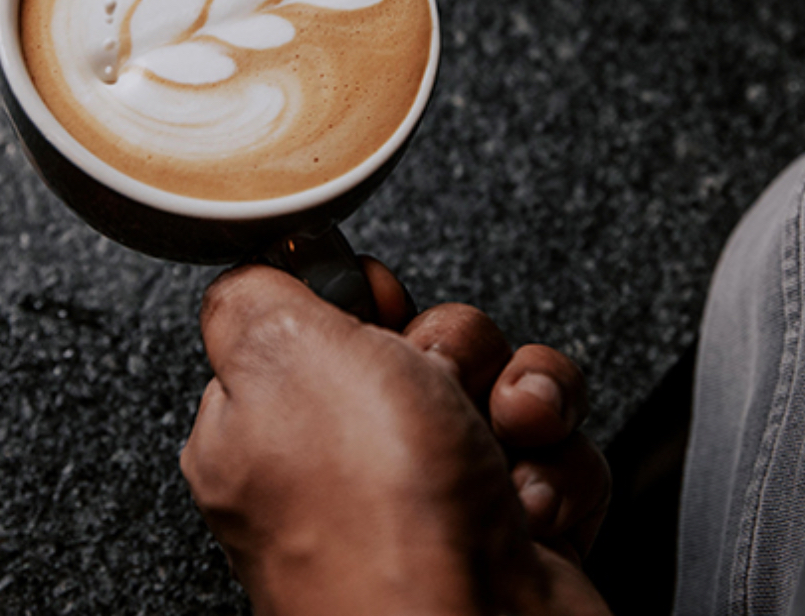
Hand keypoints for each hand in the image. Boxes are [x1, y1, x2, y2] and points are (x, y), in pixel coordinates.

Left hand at [180, 260, 611, 615]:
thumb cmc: (373, 512)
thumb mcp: (278, 351)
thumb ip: (249, 295)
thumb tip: (256, 271)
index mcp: (267, 424)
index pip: (315, 321)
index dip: (360, 299)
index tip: (381, 304)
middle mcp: (345, 466)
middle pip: (419, 343)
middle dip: (453, 349)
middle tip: (438, 386)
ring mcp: (432, 503)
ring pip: (496, 388)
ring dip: (519, 402)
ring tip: (502, 441)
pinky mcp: (512, 533)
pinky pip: (552, 451)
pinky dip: (555, 468)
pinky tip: (528, 507)